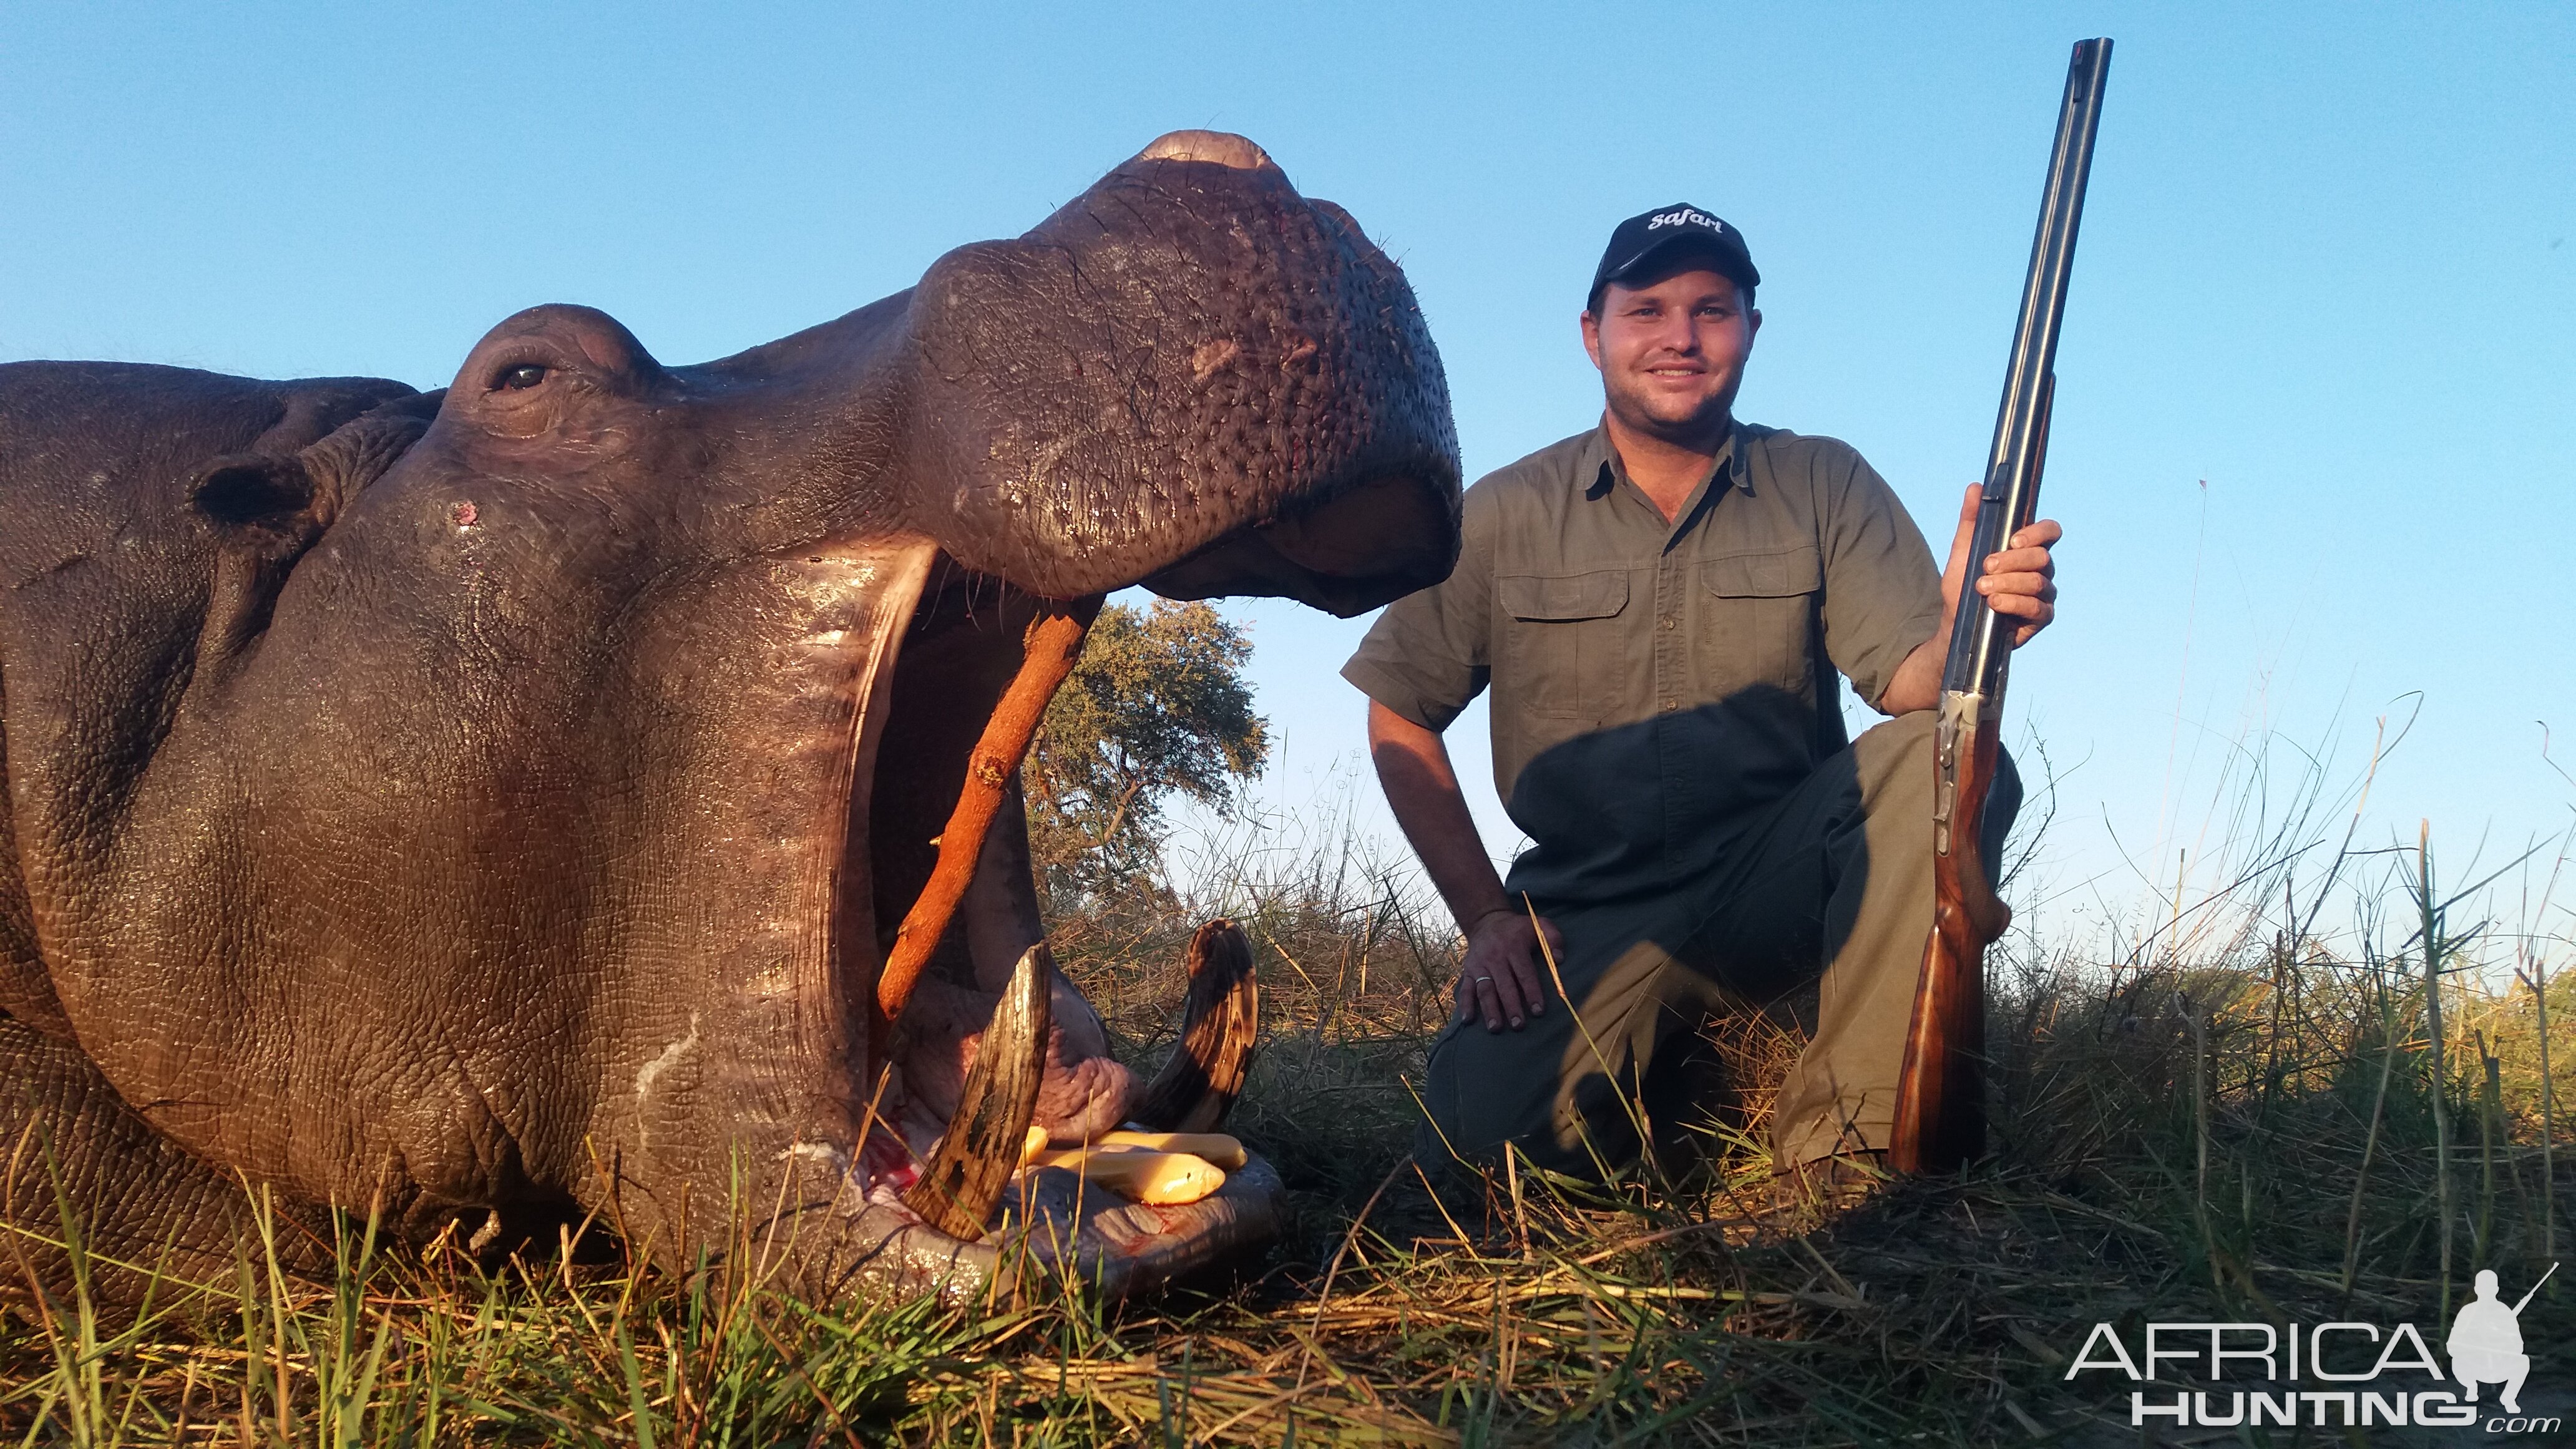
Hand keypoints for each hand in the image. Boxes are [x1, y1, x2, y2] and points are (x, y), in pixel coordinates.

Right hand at [1454, 905, 1563, 1032]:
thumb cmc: (1517, 929)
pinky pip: (1466, 988)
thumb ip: (1552, 938)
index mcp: (1514, 947)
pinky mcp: (1468, 970)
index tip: (1538, 1010)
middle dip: (1511, 1006)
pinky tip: (1467, 1020)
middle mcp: (1495, 957)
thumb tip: (1559, 960)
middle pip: (1504, 985)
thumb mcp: (1538, 925)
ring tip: (1496, 1028)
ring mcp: (1479, 965)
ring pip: (1485, 989)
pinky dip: (1465, 1004)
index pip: (1524, 973)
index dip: (1532, 992)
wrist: (1486, 921)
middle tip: (1519, 1025)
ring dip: (1490, 1010)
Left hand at [1940, 483, 2060, 646]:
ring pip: (2038, 581)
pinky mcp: (2041, 617)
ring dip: (2007, 583)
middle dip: (2011, 561)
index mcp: (2026, 549)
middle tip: (1986, 567)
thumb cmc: (1962, 585)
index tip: (2013, 540)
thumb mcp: (1962, 550)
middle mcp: (2040, 569)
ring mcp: (2043, 594)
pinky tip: (1995, 603)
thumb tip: (1975, 487)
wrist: (1955, 623)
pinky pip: (2037, 607)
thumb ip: (1970, 520)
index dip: (2038, 532)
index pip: (2049, 532)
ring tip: (1982, 588)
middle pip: (2042, 557)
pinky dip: (2013, 603)